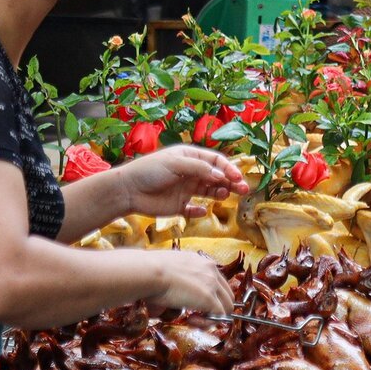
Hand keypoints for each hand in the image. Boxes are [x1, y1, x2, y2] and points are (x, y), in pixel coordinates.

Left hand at [112, 146, 246, 218]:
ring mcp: (185, 190)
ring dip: (220, 193)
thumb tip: (221, 176)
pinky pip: (194, 210)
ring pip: (209, 192)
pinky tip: (202, 211)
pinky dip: (199, 211)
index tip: (238, 178)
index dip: (228, 169)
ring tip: (223, 196)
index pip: (216, 162)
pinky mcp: (178, 206)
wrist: (127, 190)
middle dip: (231, 182)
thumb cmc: (149, 171)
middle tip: (243, 190)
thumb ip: (200, 169)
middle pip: (217, 177)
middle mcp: (190, 173)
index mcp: (190, 158)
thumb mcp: (176, 164)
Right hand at [145, 250, 236, 313]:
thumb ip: (174, 281)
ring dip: (212, 316)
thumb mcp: (167, 271)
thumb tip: (166, 296)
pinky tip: (190, 320)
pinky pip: (219, 316)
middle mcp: (211, 270)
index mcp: (201, 261)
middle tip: (195, 315)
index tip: (194, 304)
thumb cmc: (148, 272)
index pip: (217, 282)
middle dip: (214, 308)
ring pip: (227, 307)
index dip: (210, 297)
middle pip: (226, 294)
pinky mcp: (209, 298)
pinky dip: (207, 323)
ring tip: (192, 319)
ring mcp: (212, 284)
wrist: (148, 272)